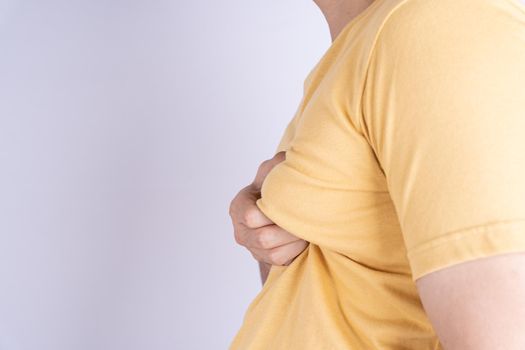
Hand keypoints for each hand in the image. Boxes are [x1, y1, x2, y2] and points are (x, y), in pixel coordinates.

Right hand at [229, 151, 308, 265]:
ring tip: (307, 228)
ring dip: (294, 241)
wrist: (279, 209)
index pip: (250, 217)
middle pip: (263, 238)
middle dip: (288, 229)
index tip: (289, 204)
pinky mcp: (265, 260)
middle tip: (306, 219)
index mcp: (238, 207)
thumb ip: (277, 164)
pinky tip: (304, 238)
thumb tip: (290, 160)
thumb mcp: (273, 170)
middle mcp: (241, 231)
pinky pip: (281, 261)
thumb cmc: (274, 187)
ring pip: (273, 253)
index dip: (272, 213)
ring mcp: (252, 248)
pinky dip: (295, 251)